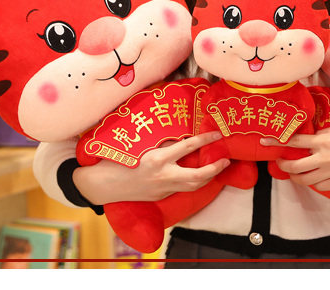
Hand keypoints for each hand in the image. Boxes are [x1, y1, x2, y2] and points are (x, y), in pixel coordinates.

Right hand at [73, 131, 229, 203]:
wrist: (103, 185)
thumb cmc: (119, 159)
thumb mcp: (141, 145)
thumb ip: (162, 142)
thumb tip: (180, 134)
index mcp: (157, 158)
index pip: (188, 146)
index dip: (205, 139)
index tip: (217, 133)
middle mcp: (163, 176)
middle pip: (198, 175)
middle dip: (215, 168)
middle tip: (226, 159)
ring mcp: (162, 189)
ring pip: (193, 186)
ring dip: (209, 177)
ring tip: (218, 168)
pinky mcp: (160, 196)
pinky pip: (182, 189)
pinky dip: (193, 182)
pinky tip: (200, 176)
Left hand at [262, 123, 329, 190]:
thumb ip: (326, 133)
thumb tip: (313, 136)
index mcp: (325, 141)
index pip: (295, 141)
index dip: (277, 141)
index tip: (265, 141)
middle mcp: (326, 158)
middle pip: (295, 165)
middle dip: (283, 163)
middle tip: (280, 160)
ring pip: (305, 179)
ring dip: (296, 175)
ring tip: (293, 171)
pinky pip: (319, 186)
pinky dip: (313, 182)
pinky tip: (312, 177)